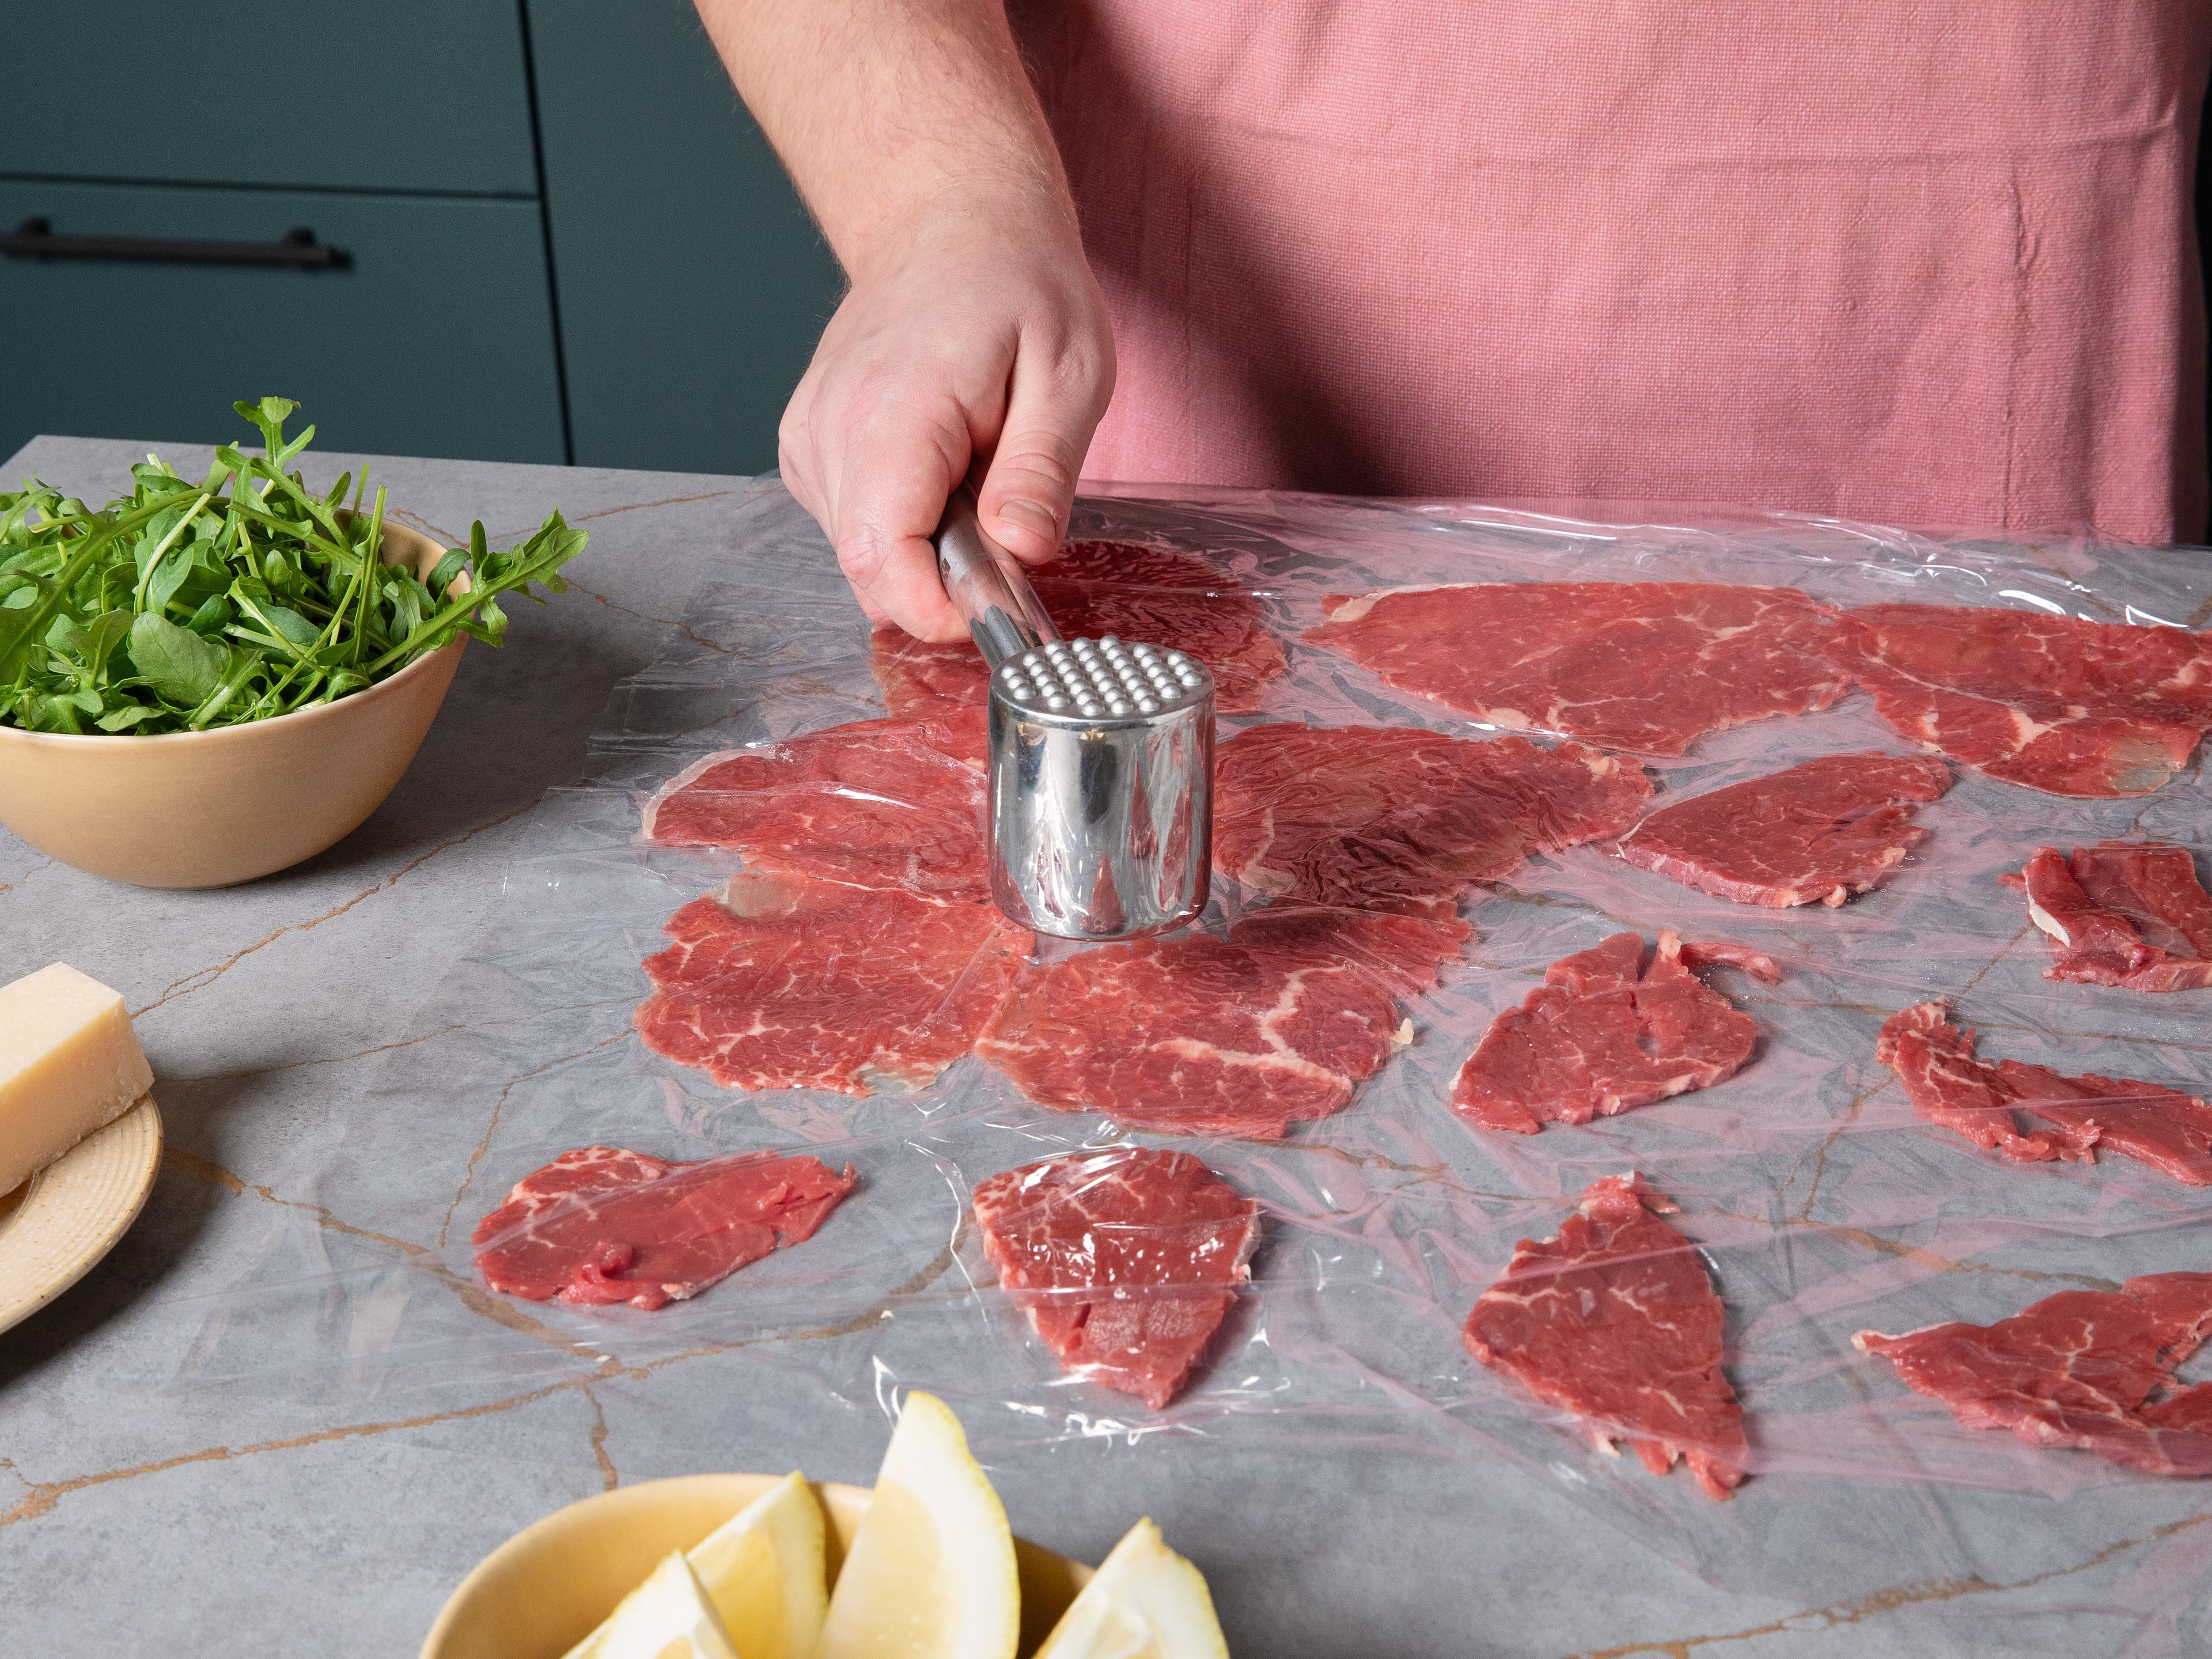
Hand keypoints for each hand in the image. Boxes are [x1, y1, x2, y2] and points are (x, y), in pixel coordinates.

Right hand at [777, 189, 1114, 641]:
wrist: (948, 217)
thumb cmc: (1015, 283)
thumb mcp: (1069, 371)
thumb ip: (1041, 471)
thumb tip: (1022, 553)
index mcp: (895, 412)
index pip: (884, 558)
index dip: (940, 611)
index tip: (997, 608)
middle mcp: (831, 430)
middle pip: (869, 572)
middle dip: (942, 586)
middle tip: (1007, 530)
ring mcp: (809, 440)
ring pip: (861, 558)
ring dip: (926, 551)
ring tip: (976, 477)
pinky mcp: (807, 450)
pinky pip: (853, 527)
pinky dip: (905, 525)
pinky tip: (941, 470)